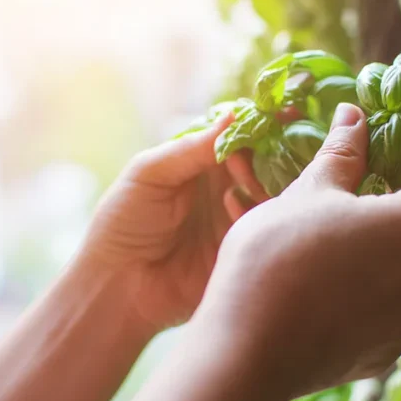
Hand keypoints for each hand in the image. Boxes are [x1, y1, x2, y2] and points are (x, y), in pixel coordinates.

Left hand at [81, 116, 269, 331]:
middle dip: (269, 153)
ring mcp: (236, 220)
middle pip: (265, 163)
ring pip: (272, 193)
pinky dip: (256, 212)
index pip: (242, 137)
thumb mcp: (149, 173)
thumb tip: (234, 115)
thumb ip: (191, 148)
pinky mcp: (242, 251)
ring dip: (263, 181)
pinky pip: (266, 228)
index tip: (283, 115)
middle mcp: (225, 188)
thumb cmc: (122, 223)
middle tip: (254, 156)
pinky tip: (233, 209)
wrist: (116, 285)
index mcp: (201, 164)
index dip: (262, 125)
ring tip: (242, 182)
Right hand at [195, 103, 400, 395]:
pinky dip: (387, 286)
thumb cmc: (281, 256)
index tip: (377, 160)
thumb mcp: (310, 192)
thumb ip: (344, 152)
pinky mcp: (397, 348)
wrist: (250, 350)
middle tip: (361, 195)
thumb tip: (355, 114)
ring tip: (350, 238)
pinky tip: (341, 282)